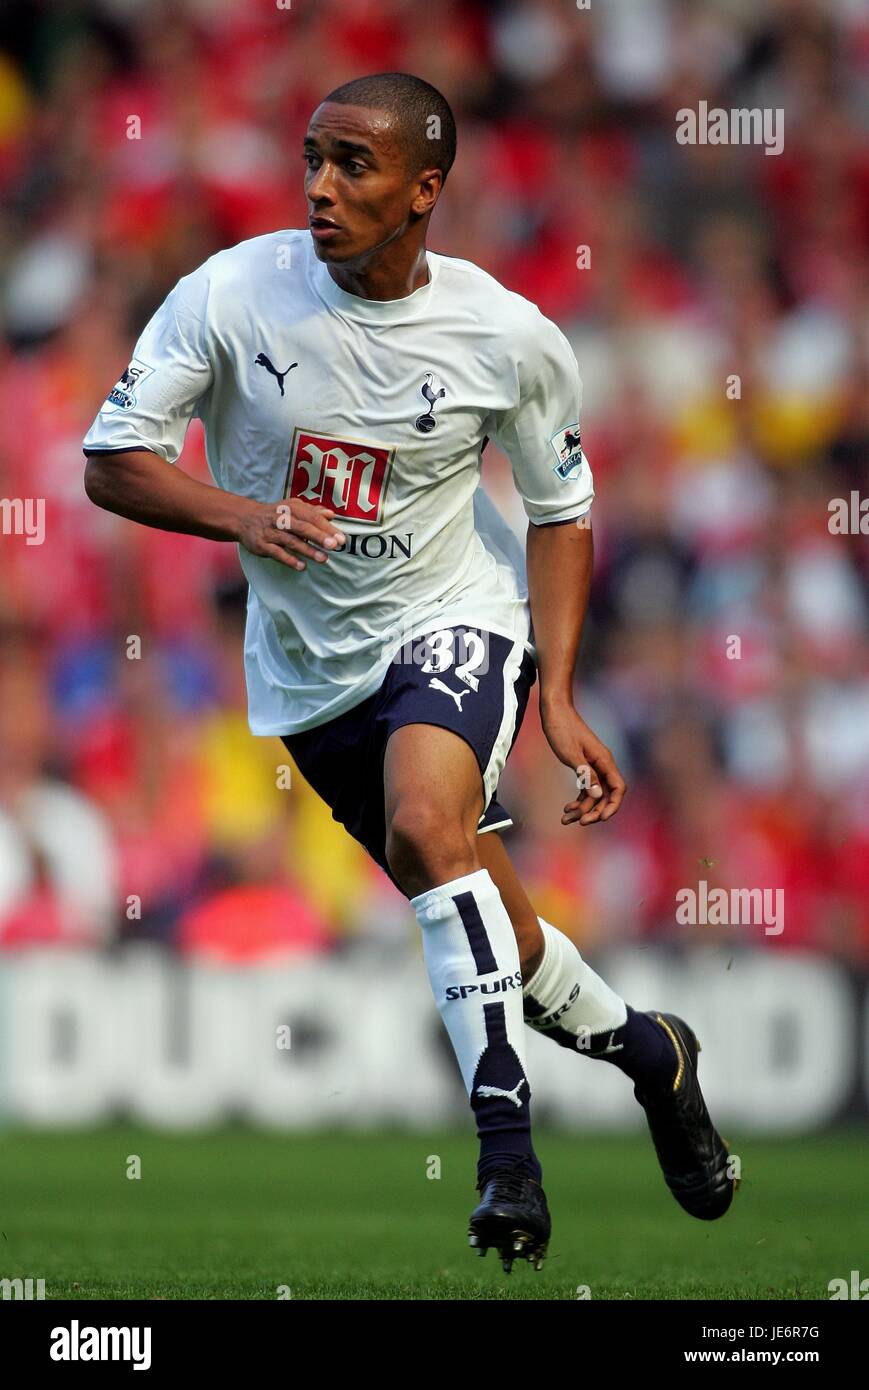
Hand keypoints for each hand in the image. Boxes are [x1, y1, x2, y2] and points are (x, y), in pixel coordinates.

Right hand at [237, 500, 345, 570]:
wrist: (245, 519)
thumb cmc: (275, 514)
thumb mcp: (293, 508)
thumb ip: (312, 512)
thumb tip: (331, 514)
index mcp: (292, 508)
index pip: (312, 517)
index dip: (327, 528)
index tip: (340, 539)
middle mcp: (281, 518)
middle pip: (303, 527)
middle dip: (319, 537)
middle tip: (334, 546)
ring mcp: (270, 532)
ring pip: (291, 541)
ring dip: (308, 550)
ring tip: (323, 559)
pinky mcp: (262, 545)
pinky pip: (277, 553)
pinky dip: (289, 560)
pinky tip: (302, 566)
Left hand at [540, 702, 625, 824]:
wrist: (554, 710)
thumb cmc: (562, 728)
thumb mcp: (571, 753)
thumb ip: (585, 773)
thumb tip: (598, 795)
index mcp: (604, 760)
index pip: (618, 788)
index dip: (613, 805)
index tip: (601, 818)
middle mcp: (602, 764)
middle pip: (607, 795)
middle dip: (595, 811)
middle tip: (580, 822)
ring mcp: (593, 766)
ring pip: (594, 794)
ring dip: (583, 808)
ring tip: (566, 819)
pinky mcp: (584, 766)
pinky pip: (586, 788)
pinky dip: (578, 800)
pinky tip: (567, 809)